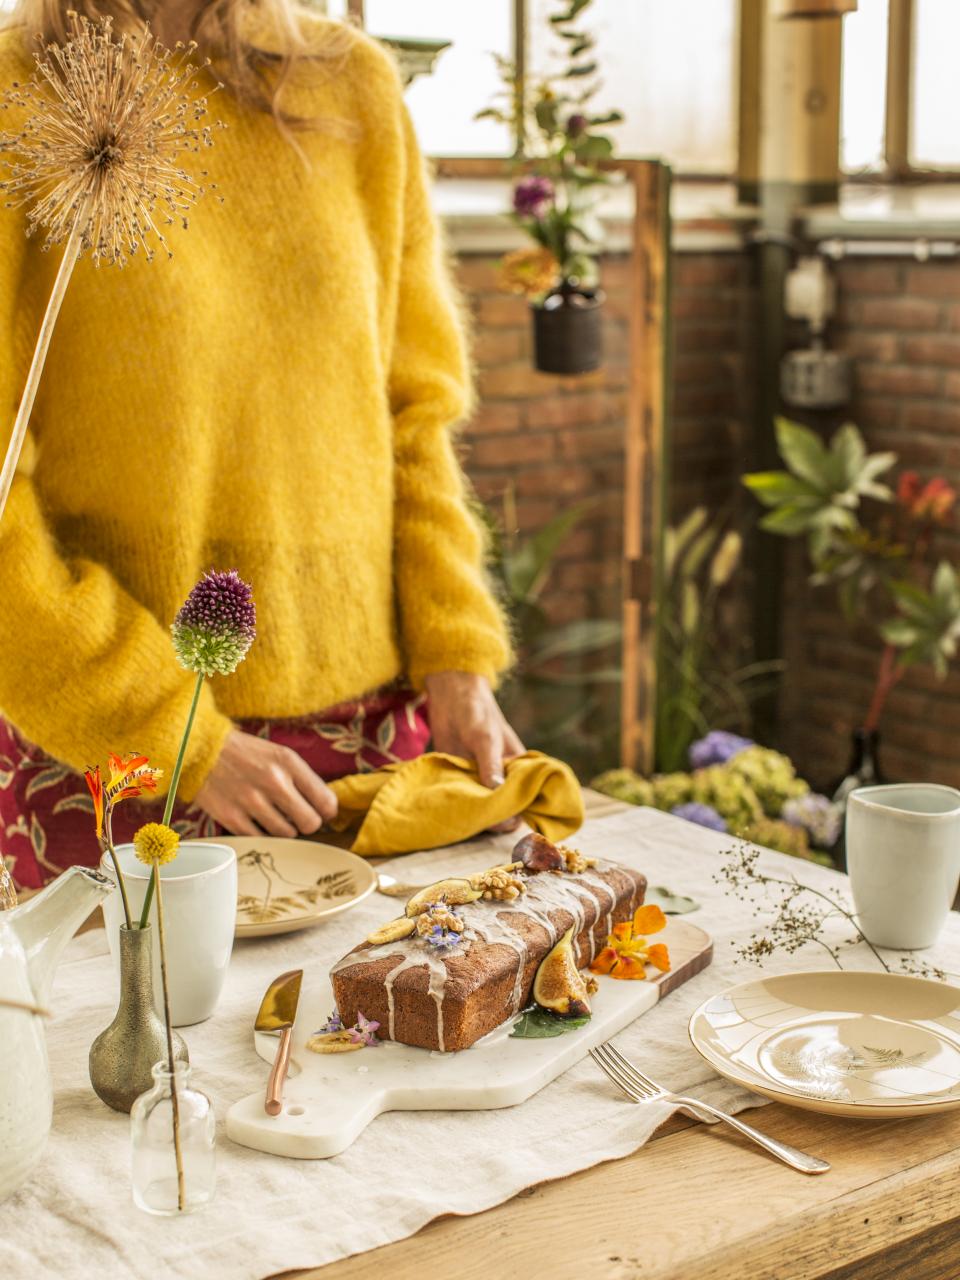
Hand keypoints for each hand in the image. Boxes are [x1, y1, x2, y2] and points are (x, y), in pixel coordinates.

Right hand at [194, 729, 337, 836]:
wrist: (200, 749)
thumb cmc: (244, 752)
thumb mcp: (278, 754)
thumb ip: (302, 778)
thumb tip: (324, 807)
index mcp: (288, 762)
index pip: (326, 801)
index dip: (327, 812)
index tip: (321, 812)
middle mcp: (273, 781)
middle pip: (310, 823)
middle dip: (307, 823)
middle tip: (298, 817)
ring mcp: (252, 801)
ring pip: (287, 834)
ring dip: (284, 828)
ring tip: (273, 814)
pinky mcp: (232, 817)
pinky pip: (261, 838)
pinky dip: (262, 833)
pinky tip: (256, 820)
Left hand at [424, 671, 524, 831]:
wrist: (450, 696)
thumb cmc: (476, 712)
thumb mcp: (485, 738)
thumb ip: (491, 765)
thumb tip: (497, 793)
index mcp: (520, 769)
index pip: (526, 801)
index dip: (516, 813)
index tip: (500, 819)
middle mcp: (503, 778)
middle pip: (504, 810)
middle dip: (494, 818)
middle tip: (477, 818)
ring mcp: (481, 780)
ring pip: (483, 809)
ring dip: (474, 815)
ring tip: (462, 814)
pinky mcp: (462, 780)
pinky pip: (464, 801)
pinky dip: (459, 807)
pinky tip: (450, 808)